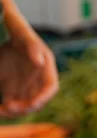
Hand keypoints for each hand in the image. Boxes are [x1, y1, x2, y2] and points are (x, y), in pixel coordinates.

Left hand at [0, 0, 57, 116]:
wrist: (2, 26)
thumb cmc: (16, 29)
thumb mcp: (23, 34)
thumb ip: (32, 46)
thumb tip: (41, 61)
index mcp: (45, 65)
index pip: (51, 86)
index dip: (45, 97)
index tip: (34, 104)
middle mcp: (37, 78)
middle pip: (37, 100)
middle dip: (26, 107)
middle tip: (10, 107)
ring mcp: (24, 84)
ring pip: (23, 105)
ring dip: (14, 111)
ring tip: (1, 108)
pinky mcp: (10, 88)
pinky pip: (9, 103)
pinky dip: (4, 109)